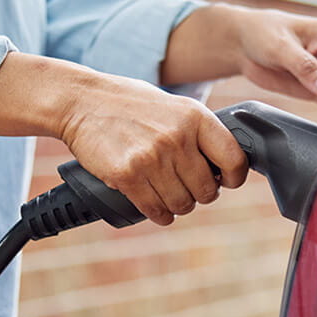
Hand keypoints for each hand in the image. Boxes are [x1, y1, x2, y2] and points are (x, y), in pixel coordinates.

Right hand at [57, 74, 247, 224]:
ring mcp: (152, 158)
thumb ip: (197, 131)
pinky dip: (159, 214)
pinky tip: (157, 207)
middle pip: (208, 190)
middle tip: (188, 187)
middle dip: (200, 194)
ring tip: (168, 195)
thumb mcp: (174, 106)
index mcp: (195, 117)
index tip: (227, 181)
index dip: (234, 177)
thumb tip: (222, 163)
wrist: (81, 101)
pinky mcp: (128, 176)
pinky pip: (156, 210)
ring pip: (182, 204)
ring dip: (178, 206)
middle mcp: (177, 138)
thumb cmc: (129, 103)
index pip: (234, 159)